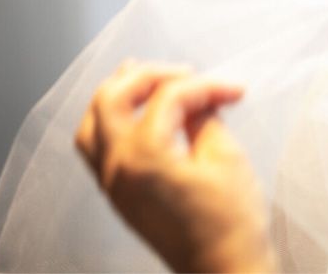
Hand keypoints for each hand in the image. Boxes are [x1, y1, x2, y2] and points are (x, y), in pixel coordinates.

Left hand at [75, 60, 276, 272]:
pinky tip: (139, 115)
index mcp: (145, 157)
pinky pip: (97, 148)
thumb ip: (205, 118)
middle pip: (110, 99)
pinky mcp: (118, 195)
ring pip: (92, 123)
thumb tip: (199, 98)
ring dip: (119, 96)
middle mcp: (117, 168)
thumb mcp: (227, 158)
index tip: (235, 90)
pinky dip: (112, 122)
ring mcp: (111, 184)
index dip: (205, 86)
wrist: (224, 270)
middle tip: (185, 73)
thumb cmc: (232, 220)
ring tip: (150, 83)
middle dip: (148, 76)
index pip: (168, 98)